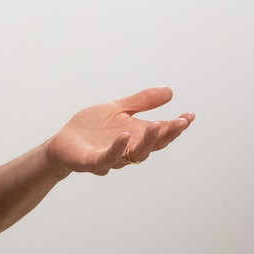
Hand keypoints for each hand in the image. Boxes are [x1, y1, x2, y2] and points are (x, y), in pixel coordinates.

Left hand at [45, 87, 193, 176]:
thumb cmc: (91, 128)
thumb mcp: (118, 108)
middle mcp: (127, 149)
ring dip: (148, 141)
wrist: (63, 142)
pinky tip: (125, 135)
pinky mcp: (92, 161)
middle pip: (152, 146)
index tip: (189, 116)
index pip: (160, 134)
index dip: (175, 127)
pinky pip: (107, 158)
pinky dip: (117, 148)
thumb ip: (142, 102)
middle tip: (180, 123)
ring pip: (134, 154)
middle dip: (167, 135)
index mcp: (135, 136)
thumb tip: (170, 91)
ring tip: (158, 125)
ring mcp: (111, 157)